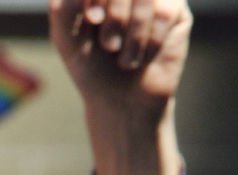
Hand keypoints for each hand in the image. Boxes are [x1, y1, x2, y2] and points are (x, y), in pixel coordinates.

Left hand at [49, 0, 191, 118]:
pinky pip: (165, 11)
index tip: (93, 20)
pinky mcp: (174, 9)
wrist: (122, 101)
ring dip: (132, 34)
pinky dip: (150, 40)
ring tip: (124, 60)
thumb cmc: (92, 68)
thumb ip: (62, 9)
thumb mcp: (67, 40)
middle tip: (108, 45)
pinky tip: (143, 57)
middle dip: (115, 15)